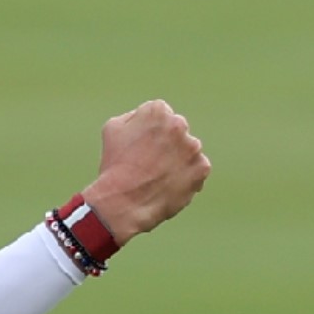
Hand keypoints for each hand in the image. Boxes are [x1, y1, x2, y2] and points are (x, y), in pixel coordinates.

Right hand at [83, 100, 209, 240]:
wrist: (124, 202)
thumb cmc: (114, 166)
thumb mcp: (112, 130)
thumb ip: (133, 116)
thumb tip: (145, 118)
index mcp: (157, 111)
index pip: (160, 115)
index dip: (148, 132)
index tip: (139, 146)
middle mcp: (179, 124)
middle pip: (176, 131)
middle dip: (166, 144)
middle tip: (148, 163)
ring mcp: (193, 147)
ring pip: (187, 150)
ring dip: (177, 160)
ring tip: (157, 177)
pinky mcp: (201, 167)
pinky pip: (196, 170)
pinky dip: (186, 177)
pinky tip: (168, 185)